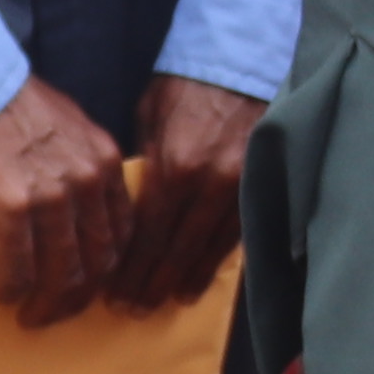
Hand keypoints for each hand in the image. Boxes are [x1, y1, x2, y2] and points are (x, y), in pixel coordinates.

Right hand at [0, 80, 131, 328]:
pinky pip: (19, 270)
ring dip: (47, 305)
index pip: (122, 233)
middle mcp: (86, 183)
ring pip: (63, 276)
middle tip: (59, 311)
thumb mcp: (70, 126)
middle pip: (98, 262)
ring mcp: (50, 200)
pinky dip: (11, 290)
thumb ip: (84, 165)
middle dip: (80, 297)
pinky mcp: (9, 212)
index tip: (92, 285)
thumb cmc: (9, 102)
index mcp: (105, 162)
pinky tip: (2, 294)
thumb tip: (81, 209)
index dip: (108, 269)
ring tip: (30, 316)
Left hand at [116, 75, 263, 310]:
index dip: (132, 270)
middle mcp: (208, 185)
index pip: (148, 235)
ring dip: (183, 280)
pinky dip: (212, 262)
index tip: (115, 293)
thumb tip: (129, 207)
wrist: (239, 62)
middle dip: (152, 283)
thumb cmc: (184, 86)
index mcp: (174, 167)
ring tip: (163, 303)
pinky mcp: (258, 187)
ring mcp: (238, 189)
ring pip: (207, 250)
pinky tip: (196, 281)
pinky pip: (234, 236)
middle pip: (176, 250)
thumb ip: (142, 167)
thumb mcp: (148, 120)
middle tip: (132, 311)